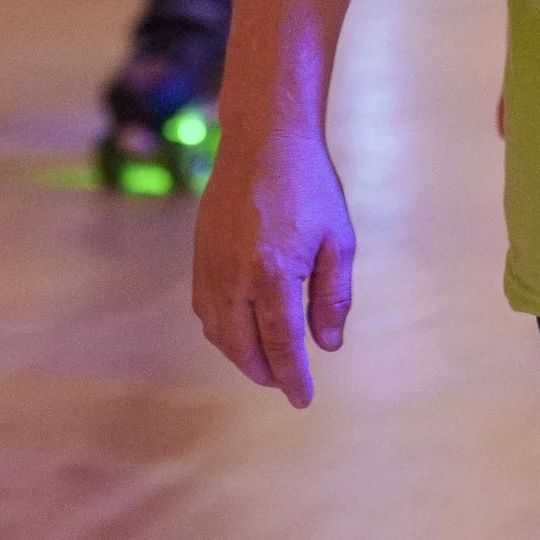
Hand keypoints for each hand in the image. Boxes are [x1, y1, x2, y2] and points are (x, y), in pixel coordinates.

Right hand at [192, 115, 355, 407]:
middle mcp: (234, 275)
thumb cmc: (309, 187)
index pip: (281, 344)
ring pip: (217, 332)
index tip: (304, 399)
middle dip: (265, 372)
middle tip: (287, 382)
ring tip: (266, 361)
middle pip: (243, 346)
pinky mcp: (199, 255)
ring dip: (240, 354)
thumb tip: (327, 345)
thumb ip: (333, 297)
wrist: (263, 141)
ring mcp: (210, 266)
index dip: (293, 377)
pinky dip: (221, 330)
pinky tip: (242, 329)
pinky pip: (204, 308)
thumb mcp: (340, 241)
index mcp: (273, 272)